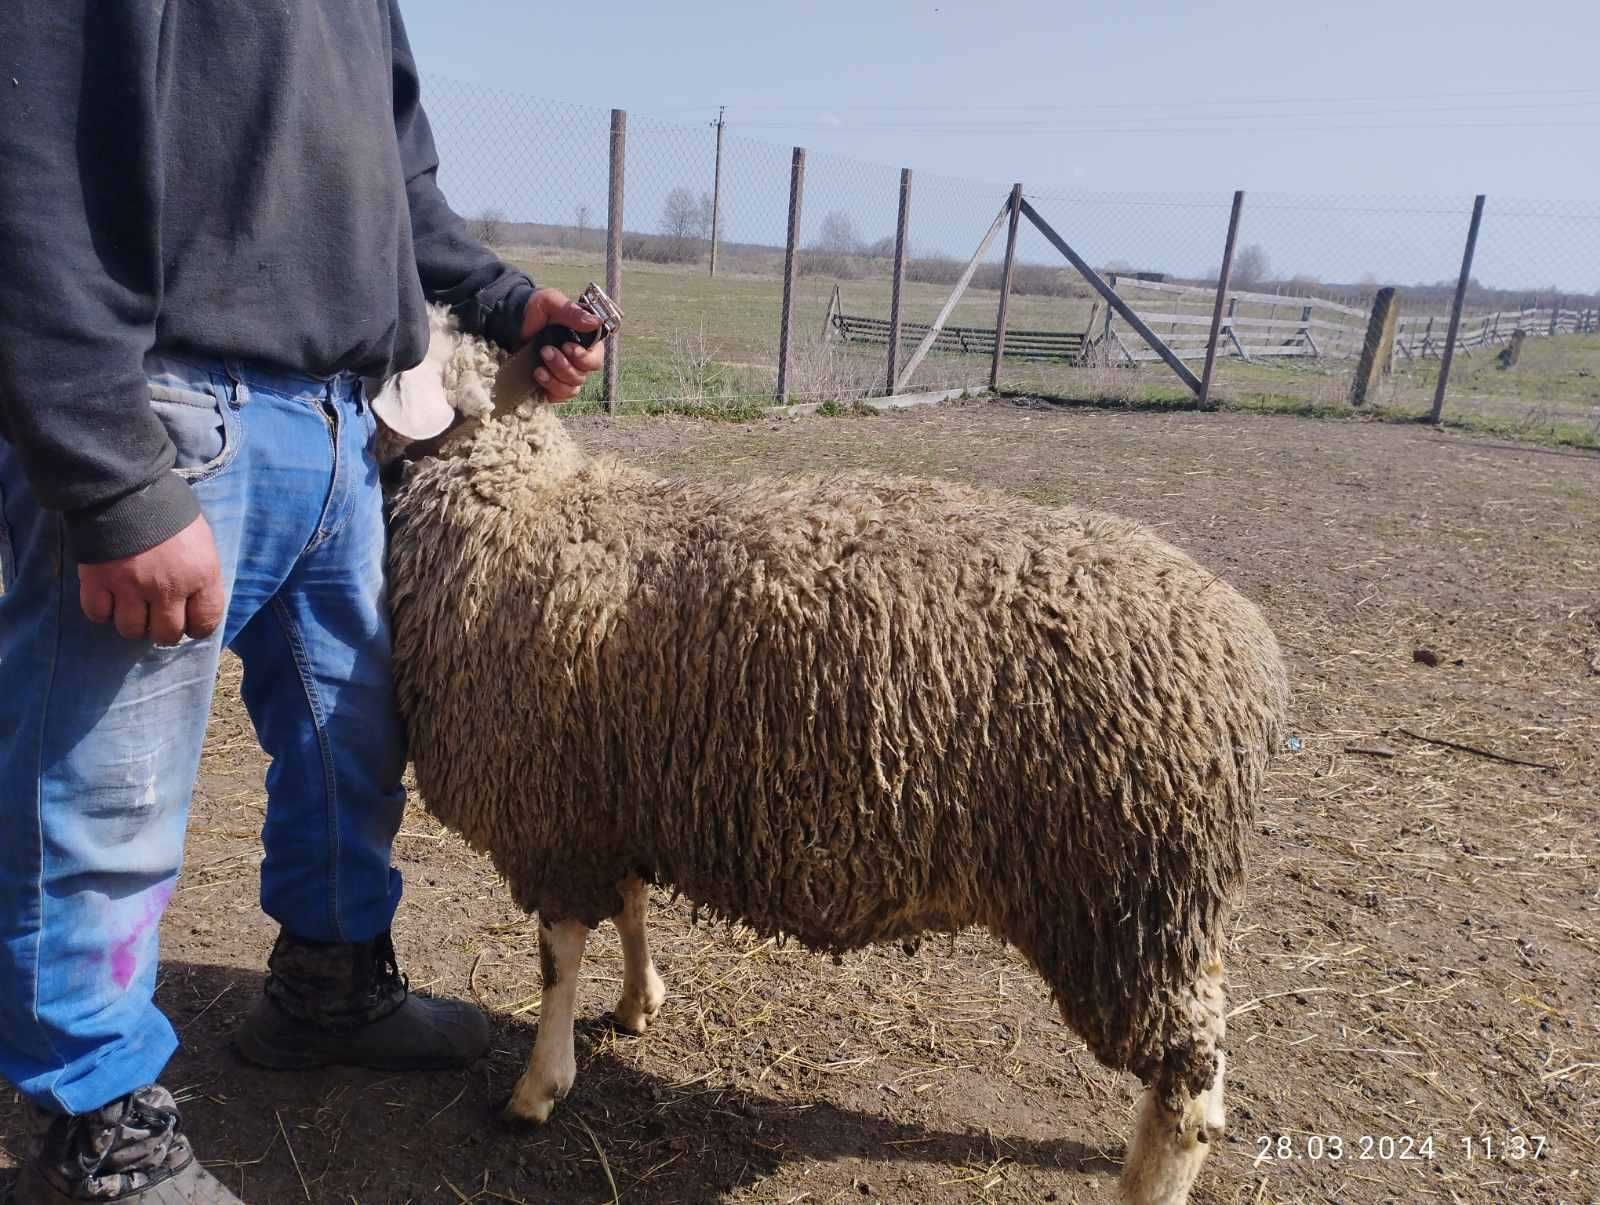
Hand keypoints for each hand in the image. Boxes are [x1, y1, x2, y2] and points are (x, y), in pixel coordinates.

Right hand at [78, 515, 224, 643]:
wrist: (127, 489)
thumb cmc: (170, 511)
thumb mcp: (201, 540)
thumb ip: (200, 572)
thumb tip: (196, 598)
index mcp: (200, 575)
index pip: (206, 622)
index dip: (197, 626)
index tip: (189, 621)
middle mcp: (168, 588)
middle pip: (167, 634)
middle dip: (164, 629)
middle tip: (158, 616)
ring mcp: (131, 588)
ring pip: (132, 630)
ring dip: (133, 623)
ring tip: (134, 608)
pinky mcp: (98, 582)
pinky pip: (98, 615)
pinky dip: (102, 611)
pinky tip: (109, 599)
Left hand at [519, 288, 606, 401]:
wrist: (514, 320)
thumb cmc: (537, 309)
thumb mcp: (552, 302)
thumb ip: (572, 312)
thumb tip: (596, 322)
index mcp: (586, 341)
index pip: (596, 358)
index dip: (584, 358)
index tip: (566, 347)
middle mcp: (580, 359)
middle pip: (583, 375)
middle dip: (564, 367)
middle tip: (545, 351)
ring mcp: (567, 373)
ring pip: (572, 387)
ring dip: (555, 380)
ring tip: (538, 369)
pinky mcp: (553, 383)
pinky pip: (560, 396)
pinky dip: (551, 391)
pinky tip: (539, 379)